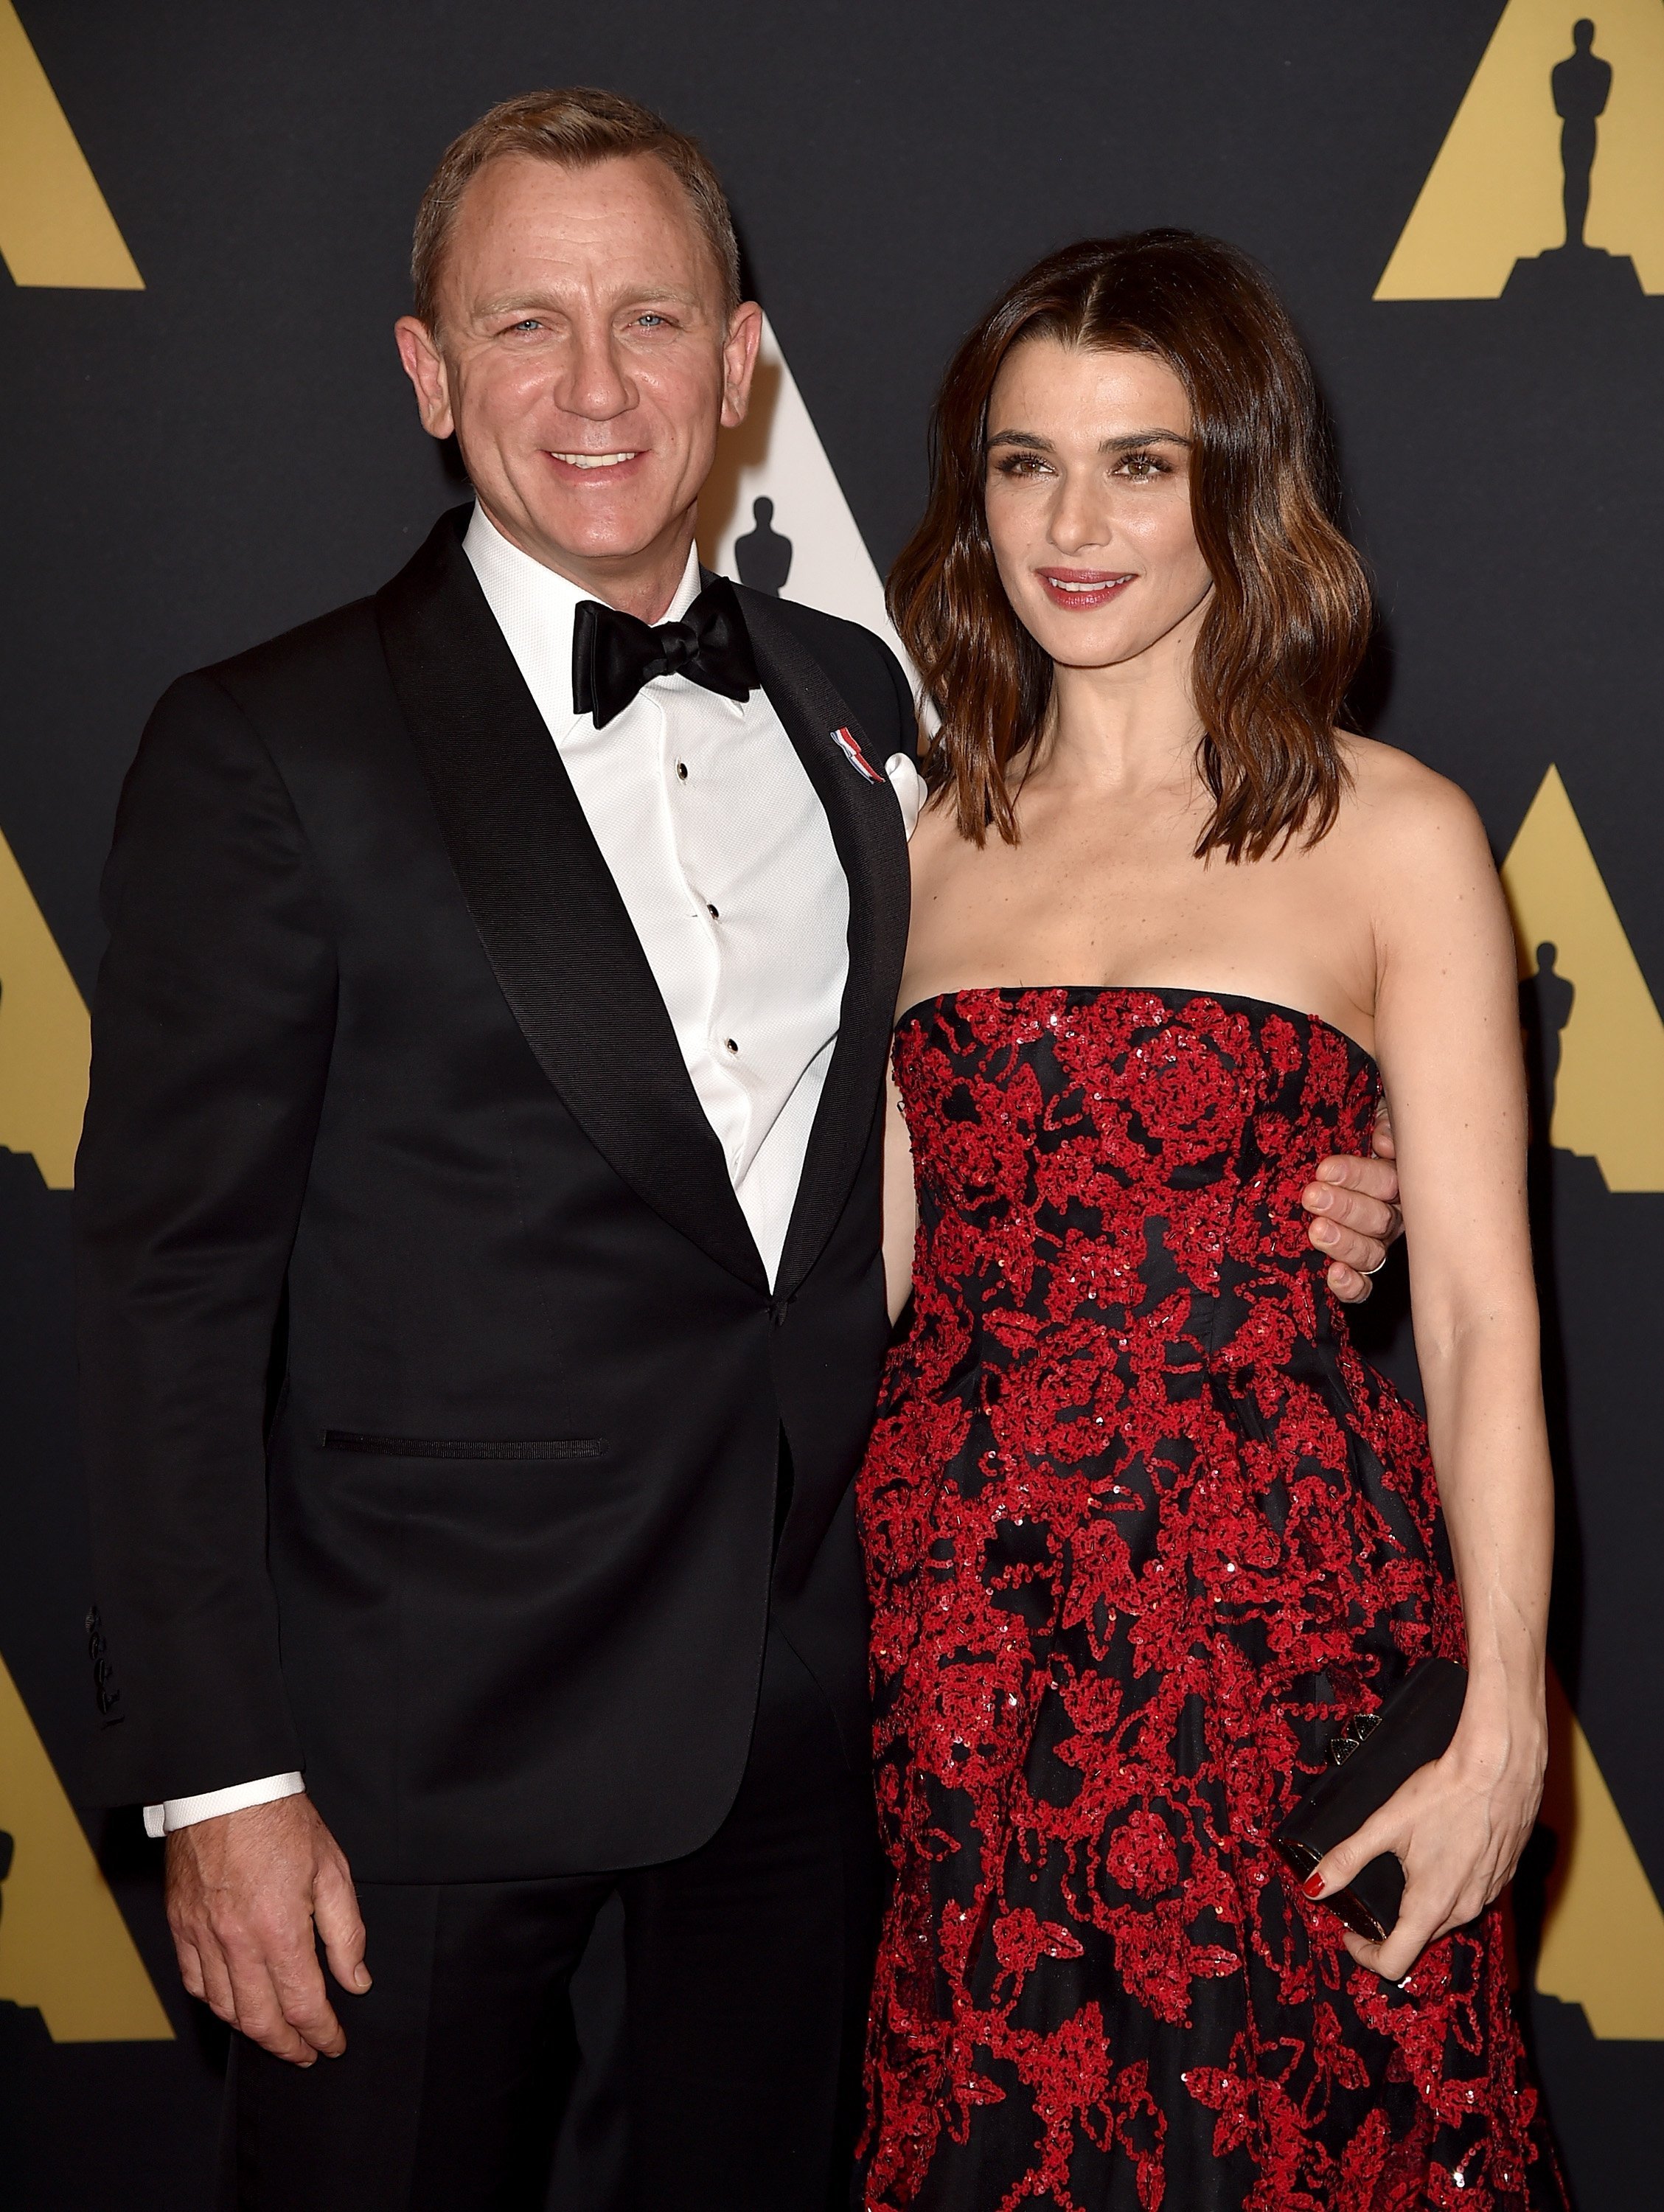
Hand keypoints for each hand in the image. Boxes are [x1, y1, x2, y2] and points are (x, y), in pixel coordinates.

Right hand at [165, 1793, 368, 2064]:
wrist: (227, 1787)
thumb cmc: (283, 1822)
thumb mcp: (332, 1869)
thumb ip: (346, 1932)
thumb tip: (355, 1980)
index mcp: (280, 1930)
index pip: (303, 2005)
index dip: (322, 2033)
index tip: (333, 2044)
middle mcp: (237, 1943)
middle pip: (259, 2021)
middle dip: (287, 2046)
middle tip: (306, 2053)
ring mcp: (203, 1936)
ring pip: (224, 2008)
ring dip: (251, 2030)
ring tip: (275, 2034)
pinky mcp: (180, 1925)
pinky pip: (194, 1981)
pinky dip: (215, 2001)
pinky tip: (233, 2002)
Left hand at [1300, 1698, 1545, 1983]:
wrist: (1499, 1767)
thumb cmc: (1443, 1793)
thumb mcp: (1386, 1824)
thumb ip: (1348, 1859)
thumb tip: (1314, 1886)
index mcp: (1430, 1906)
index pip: (1394, 1963)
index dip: (1364, 1954)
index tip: (1348, 1931)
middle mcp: (1464, 1910)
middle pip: (1418, 1939)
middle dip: (1389, 1925)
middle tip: (1367, 1892)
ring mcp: (1488, 1895)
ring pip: (1445, 1918)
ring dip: (1419, 1906)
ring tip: (1401, 1868)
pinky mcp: (1502, 1877)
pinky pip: (1469, 1896)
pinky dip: (1448, 1887)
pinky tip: (1438, 1852)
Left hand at [1302, 1096, 1401, 1302]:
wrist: (1352, 1141)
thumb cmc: (1368, 1129)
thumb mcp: (1383, 1114)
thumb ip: (1388, 1122)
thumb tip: (1385, 1143)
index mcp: (1404, 1179)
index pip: (1387, 1182)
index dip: (1358, 1176)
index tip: (1325, 1169)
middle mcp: (1397, 1214)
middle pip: (1379, 1219)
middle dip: (1344, 1208)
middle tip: (1312, 1197)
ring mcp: (1379, 1242)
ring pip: (1371, 1252)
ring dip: (1344, 1243)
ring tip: (1316, 1231)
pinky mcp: (1360, 1266)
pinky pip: (1364, 1285)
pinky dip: (1352, 1285)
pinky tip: (1334, 1276)